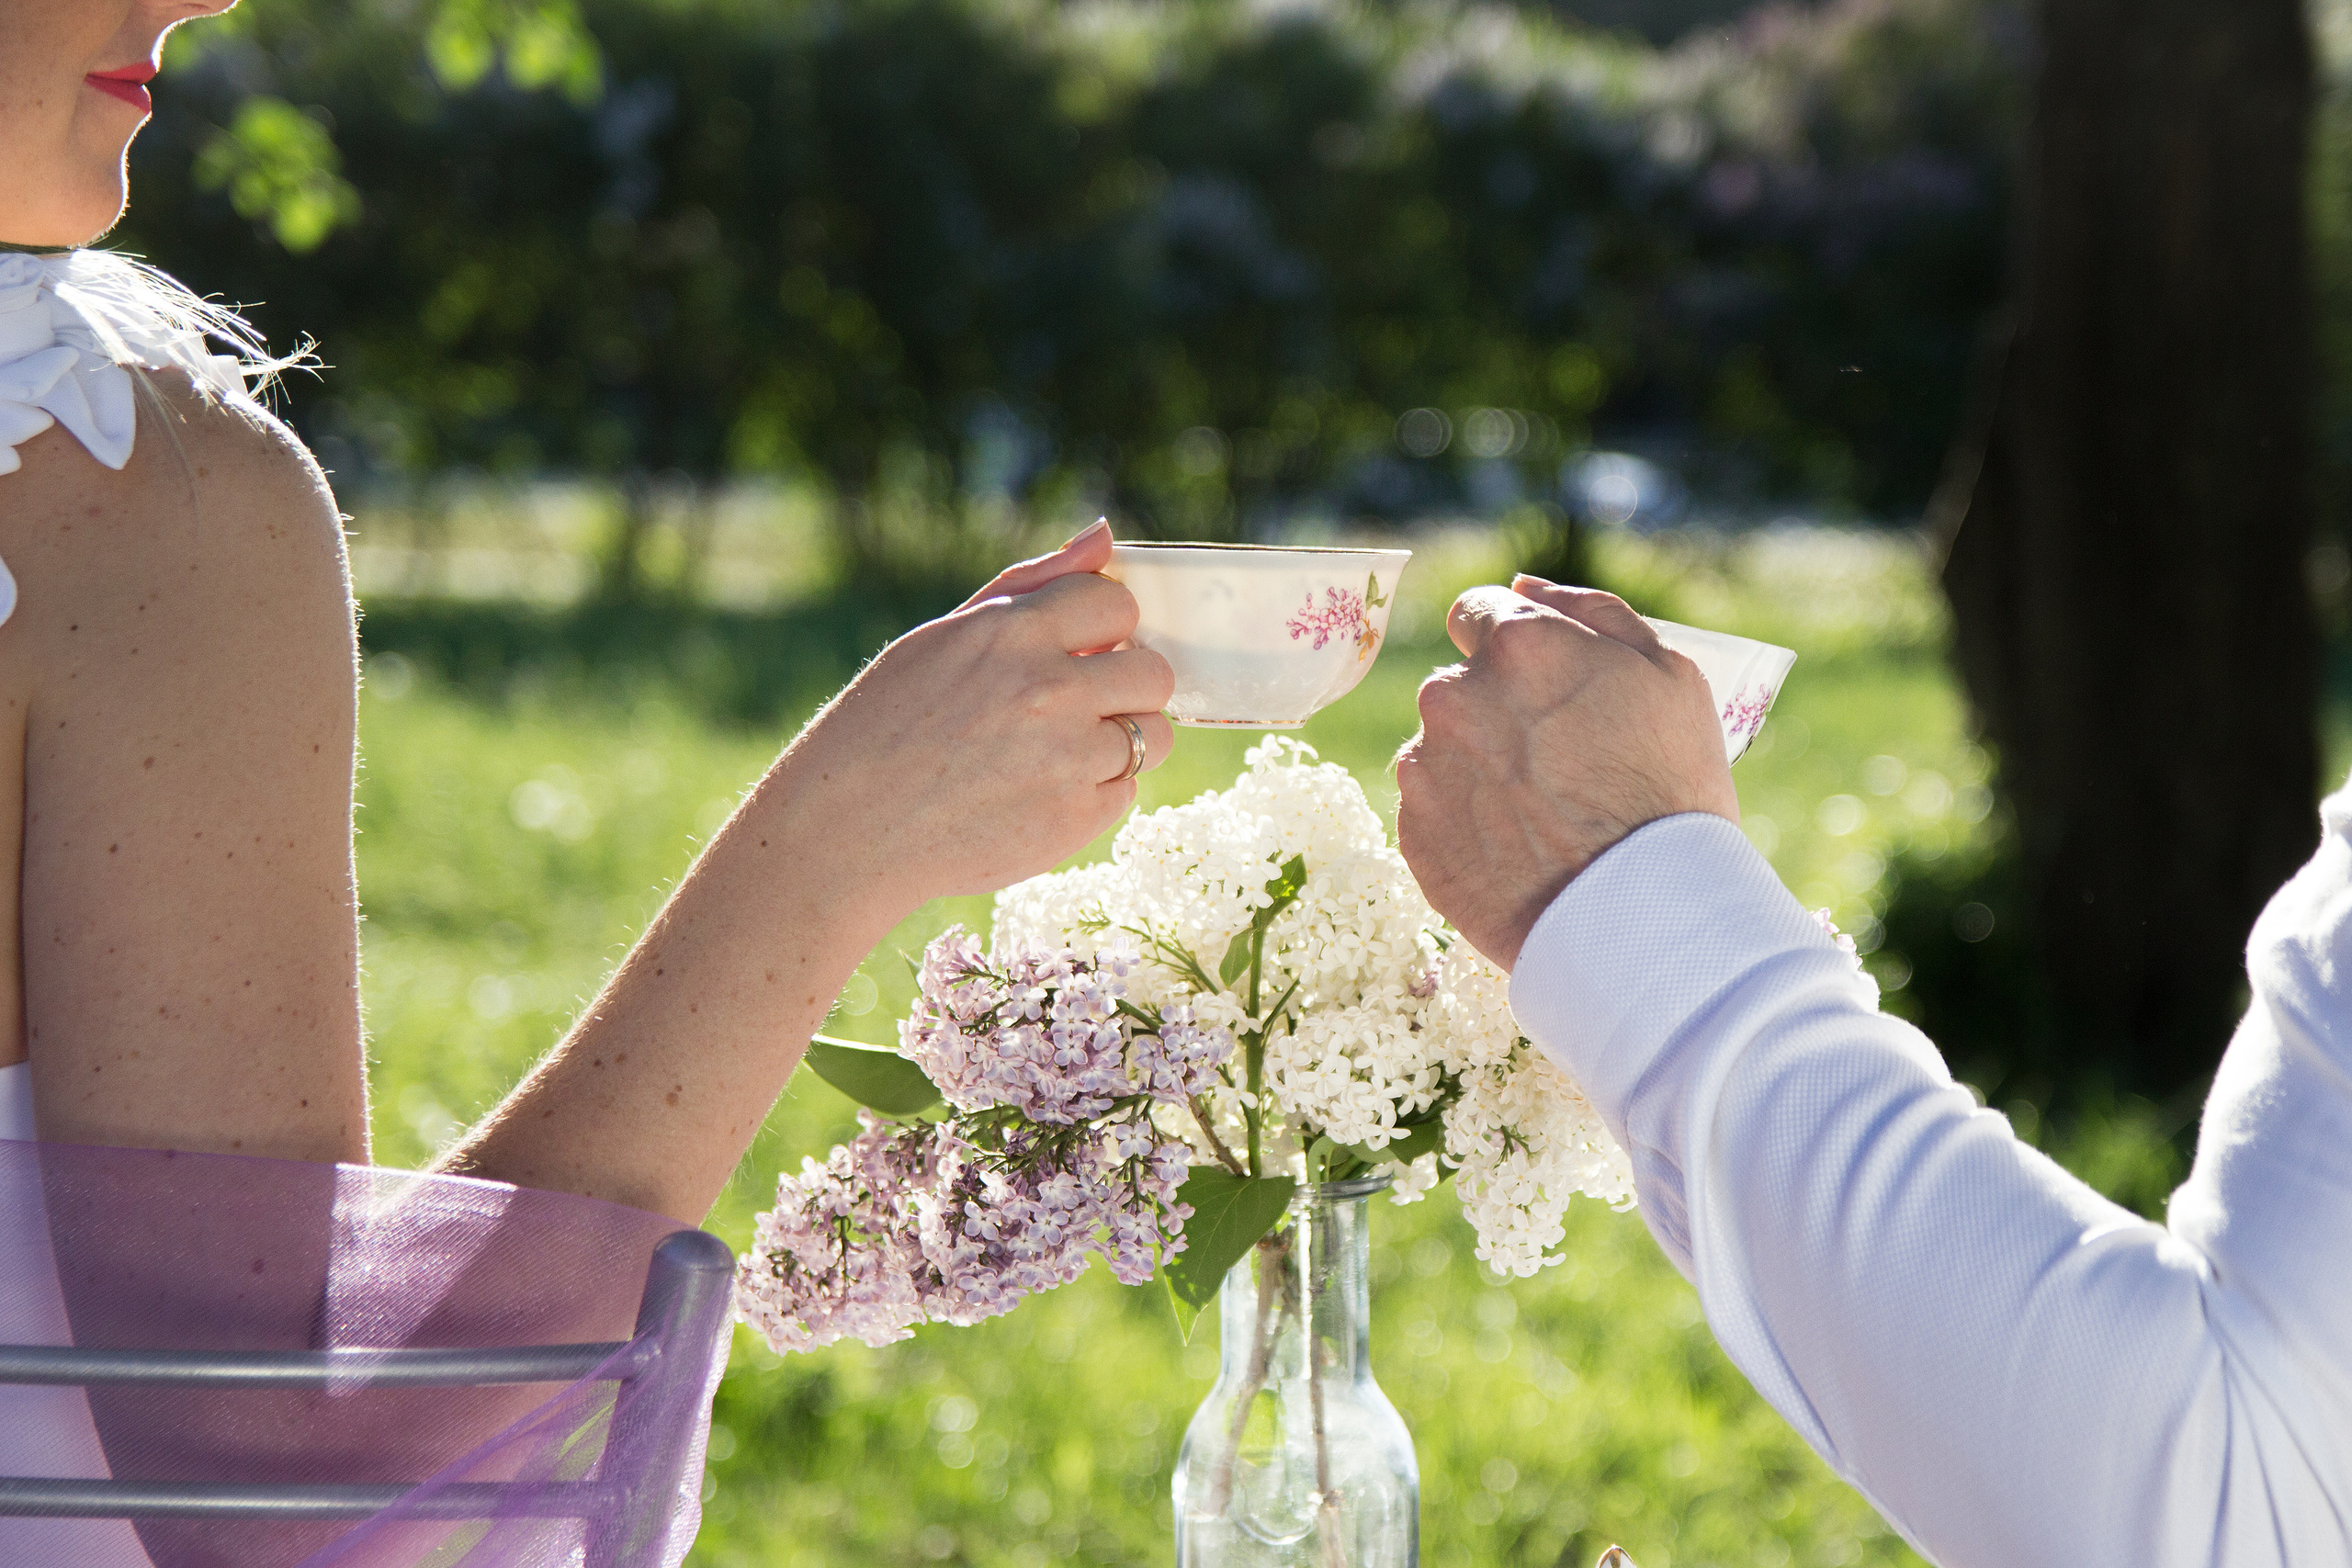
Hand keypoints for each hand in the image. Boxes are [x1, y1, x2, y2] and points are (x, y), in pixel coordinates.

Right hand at [776, 519, 1175, 924]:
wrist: (846, 829)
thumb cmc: (888, 723)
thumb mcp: (943, 636)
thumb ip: (1031, 585)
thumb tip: (1104, 536)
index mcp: (1012, 632)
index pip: (1117, 604)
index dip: (1105, 628)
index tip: (1080, 649)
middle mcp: (1049, 691)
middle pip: (1154, 672)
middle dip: (1125, 684)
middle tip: (1076, 705)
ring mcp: (1067, 759)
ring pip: (1154, 735)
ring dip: (1119, 740)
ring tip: (1056, 753)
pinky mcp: (1073, 821)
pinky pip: (1125, 792)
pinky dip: (1094, 792)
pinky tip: (1038, 793)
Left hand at [1394, 577, 1736, 969]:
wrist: (1640, 918)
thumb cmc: (1670, 791)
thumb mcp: (1669, 676)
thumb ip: (1591, 612)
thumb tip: (1523, 584)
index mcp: (1515, 644)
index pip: (1478, 611)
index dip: (1516, 647)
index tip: (1545, 686)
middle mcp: (1452, 696)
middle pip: (1460, 684)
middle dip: (1498, 710)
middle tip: (1558, 765)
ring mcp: (1425, 769)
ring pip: (1442, 748)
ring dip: (1477, 766)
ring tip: (1541, 814)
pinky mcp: (1413, 835)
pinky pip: (1432, 809)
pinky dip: (1464, 822)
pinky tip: (1517, 848)